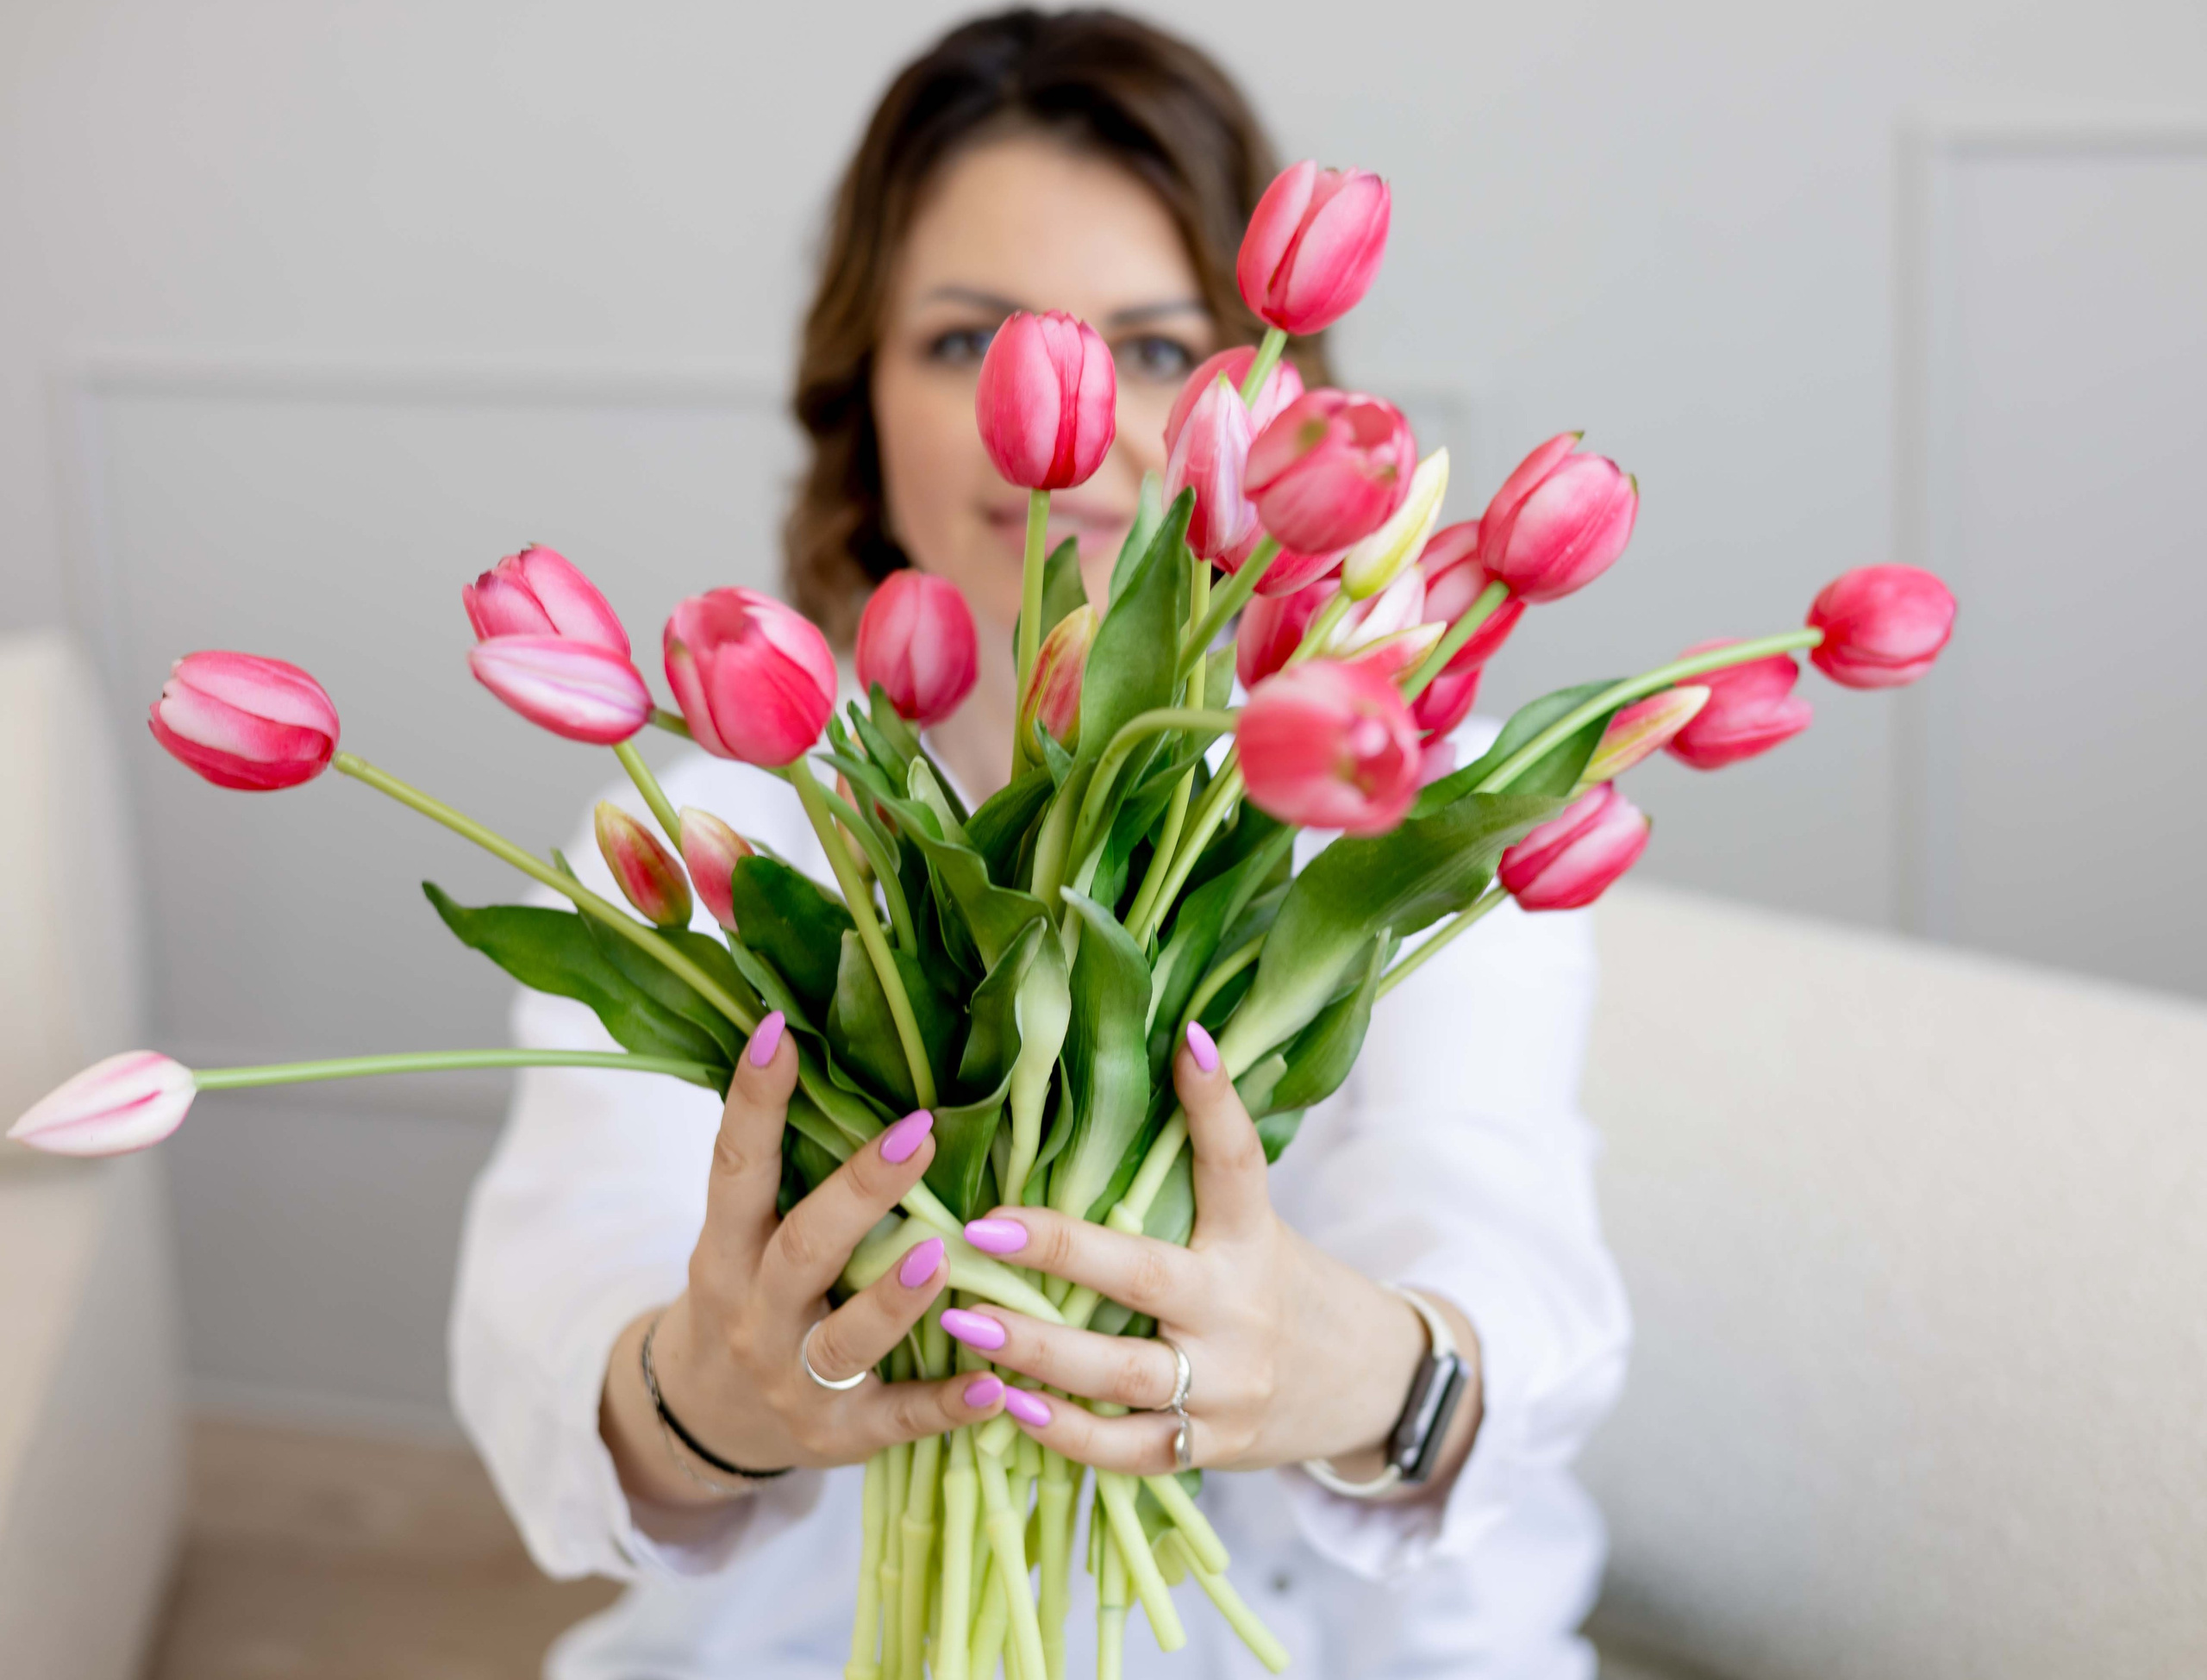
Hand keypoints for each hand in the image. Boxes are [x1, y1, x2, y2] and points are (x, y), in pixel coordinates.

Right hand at [601, 1012, 1007, 1504]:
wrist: (707, 1422)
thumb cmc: (749, 1296)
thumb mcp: (741, 1235)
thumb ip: (787, 1170)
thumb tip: (843, 1043)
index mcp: (727, 1250)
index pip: (733, 1166)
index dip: (752, 1100)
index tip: (780, 1031)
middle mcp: (754, 1313)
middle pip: (800, 1250)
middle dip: (857, 1194)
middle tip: (917, 1132)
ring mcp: (795, 1382)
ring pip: (843, 1342)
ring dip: (892, 1303)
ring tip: (941, 1258)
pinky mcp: (840, 1439)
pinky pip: (900, 1421)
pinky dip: (948, 1407)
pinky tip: (999, 1386)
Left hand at [938, 1022, 1484, 1486]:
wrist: (1371, 1388)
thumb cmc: (1285, 1290)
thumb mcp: (1258, 1230)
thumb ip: (1194, 1189)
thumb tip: (1138, 1084)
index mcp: (1255, 1240)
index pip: (1237, 1163)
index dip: (1216, 1101)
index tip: (1188, 1043)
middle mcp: (1241, 1311)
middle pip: (1146, 1279)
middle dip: (1060, 1254)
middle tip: (977, 1232)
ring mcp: (1228, 1387)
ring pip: (1124, 1375)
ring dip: (1037, 1353)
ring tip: (961, 1326)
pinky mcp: (1212, 1447)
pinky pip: (1129, 1450)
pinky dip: (1066, 1435)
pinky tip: (1007, 1406)